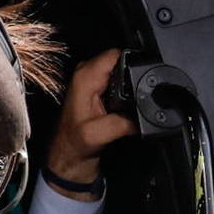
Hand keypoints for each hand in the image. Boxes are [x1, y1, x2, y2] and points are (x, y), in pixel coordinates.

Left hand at [44, 48, 135, 190]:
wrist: (69, 159)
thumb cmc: (73, 146)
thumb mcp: (97, 135)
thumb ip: (121, 123)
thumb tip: (144, 118)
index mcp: (85, 77)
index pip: (116, 54)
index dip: (134, 62)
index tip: (145, 78)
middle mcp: (89, 75)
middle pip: (123, 62)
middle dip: (136, 76)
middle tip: (144, 96)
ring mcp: (96, 84)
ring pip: (125, 74)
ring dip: (134, 86)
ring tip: (138, 103)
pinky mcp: (102, 93)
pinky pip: (123, 86)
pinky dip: (130, 95)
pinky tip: (132, 107)